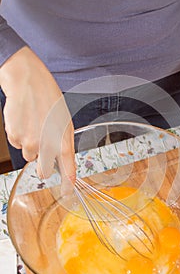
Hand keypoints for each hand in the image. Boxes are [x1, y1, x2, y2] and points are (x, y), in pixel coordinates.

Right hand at [0, 46, 75, 192]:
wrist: (27, 81)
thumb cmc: (48, 97)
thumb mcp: (64, 120)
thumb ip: (63, 141)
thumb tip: (62, 156)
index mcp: (64, 139)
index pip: (69, 168)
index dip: (68, 183)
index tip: (67, 191)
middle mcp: (47, 144)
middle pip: (44, 171)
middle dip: (43, 166)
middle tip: (42, 150)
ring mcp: (30, 142)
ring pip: (29, 156)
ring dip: (31, 146)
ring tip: (33, 126)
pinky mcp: (16, 137)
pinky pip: (18, 145)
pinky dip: (20, 137)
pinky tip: (24, 122)